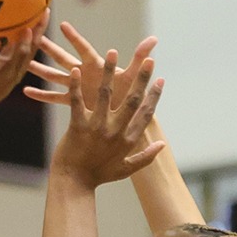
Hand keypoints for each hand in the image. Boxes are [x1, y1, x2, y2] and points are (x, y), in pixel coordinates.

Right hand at [0, 10, 47, 112]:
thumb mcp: (8, 74)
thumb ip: (18, 54)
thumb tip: (28, 32)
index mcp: (15, 67)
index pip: (31, 43)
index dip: (39, 27)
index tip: (45, 10)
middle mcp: (2, 63)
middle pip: (12, 39)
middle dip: (18, 22)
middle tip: (24, 3)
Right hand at [26, 22, 157, 109]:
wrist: (126, 117)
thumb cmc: (130, 94)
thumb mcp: (133, 77)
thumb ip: (140, 57)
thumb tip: (154, 39)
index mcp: (97, 66)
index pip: (83, 48)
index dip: (74, 37)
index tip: (62, 25)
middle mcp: (85, 73)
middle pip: (63, 58)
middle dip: (49, 48)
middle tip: (34, 36)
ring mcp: (77, 87)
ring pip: (54, 76)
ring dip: (40, 70)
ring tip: (25, 62)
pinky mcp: (74, 101)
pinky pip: (55, 97)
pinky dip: (41, 95)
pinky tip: (26, 92)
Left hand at [51, 54, 164, 185]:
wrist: (73, 184)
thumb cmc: (98, 176)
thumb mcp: (125, 169)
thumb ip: (145, 157)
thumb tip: (163, 145)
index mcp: (128, 140)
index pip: (146, 114)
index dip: (154, 96)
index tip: (160, 80)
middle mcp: (115, 131)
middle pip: (132, 100)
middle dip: (142, 78)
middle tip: (150, 60)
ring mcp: (97, 128)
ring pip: (105, 94)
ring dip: (110, 71)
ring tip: (113, 52)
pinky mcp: (78, 126)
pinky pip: (77, 101)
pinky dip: (75, 85)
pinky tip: (76, 69)